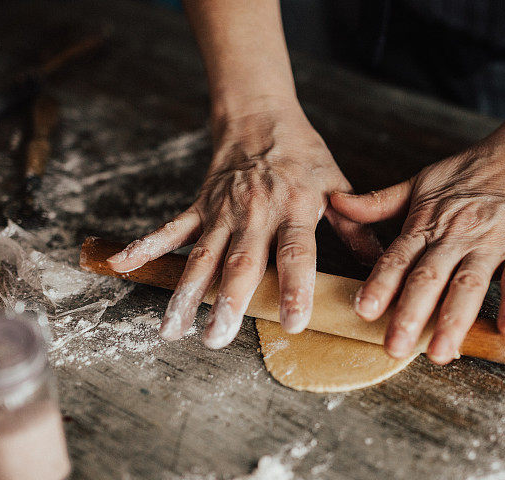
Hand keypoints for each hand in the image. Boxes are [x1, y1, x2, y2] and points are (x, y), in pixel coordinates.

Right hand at [107, 105, 380, 347]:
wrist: (260, 116)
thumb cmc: (303, 155)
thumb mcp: (336, 185)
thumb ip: (356, 227)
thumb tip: (381, 264)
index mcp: (294, 208)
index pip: (296, 252)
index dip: (296, 286)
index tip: (294, 321)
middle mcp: (256, 213)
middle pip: (241, 262)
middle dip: (229, 302)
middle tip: (218, 339)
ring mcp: (222, 211)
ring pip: (201, 256)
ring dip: (186, 293)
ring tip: (173, 329)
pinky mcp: (199, 206)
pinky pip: (171, 229)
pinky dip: (146, 247)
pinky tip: (122, 266)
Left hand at [330, 128, 504, 363]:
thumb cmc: (471, 173)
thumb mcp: (420, 182)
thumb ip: (378, 202)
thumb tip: (335, 202)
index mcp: (426, 224)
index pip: (398, 258)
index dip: (380, 284)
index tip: (364, 310)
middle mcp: (455, 236)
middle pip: (429, 278)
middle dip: (410, 313)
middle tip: (394, 346)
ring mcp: (491, 243)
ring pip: (468, 284)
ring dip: (454, 319)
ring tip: (440, 351)